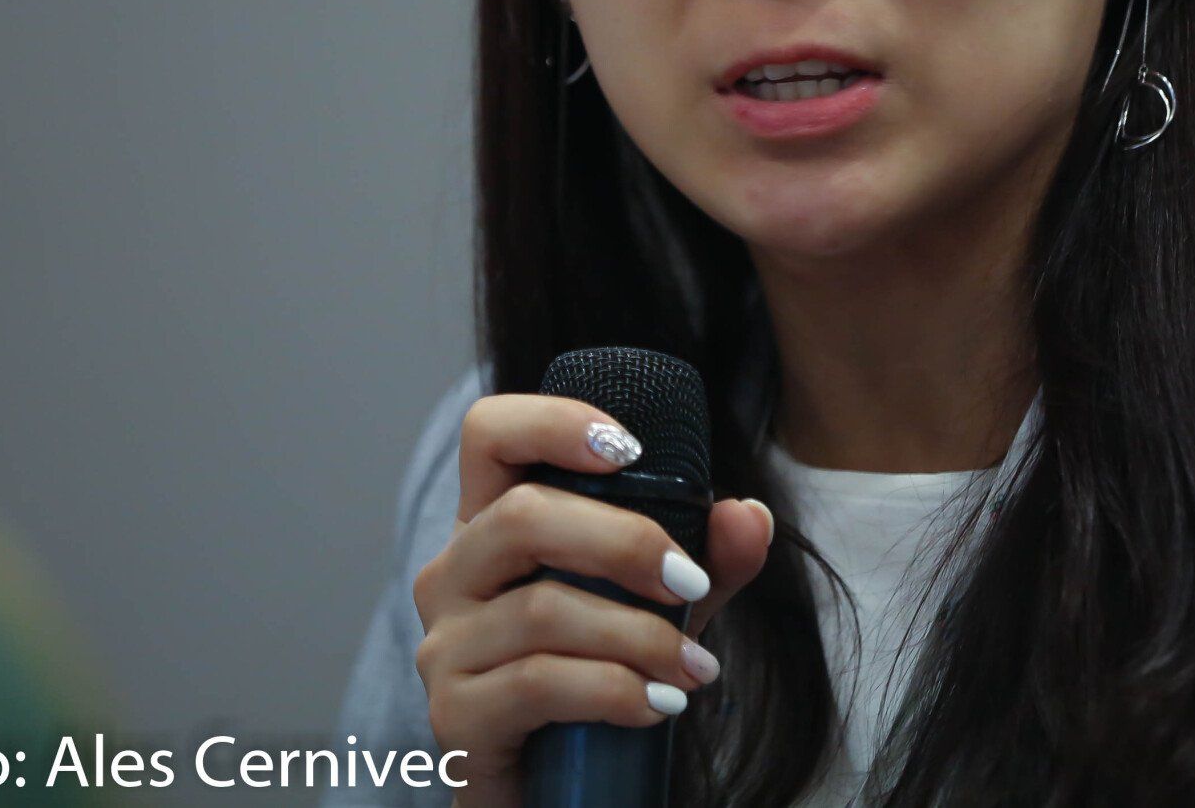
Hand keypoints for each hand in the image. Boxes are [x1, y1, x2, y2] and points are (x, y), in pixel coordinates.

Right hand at [410, 394, 773, 807]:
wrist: (556, 790)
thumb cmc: (598, 676)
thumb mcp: (663, 608)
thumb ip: (709, 560)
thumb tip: (749, 516)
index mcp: (494, 525)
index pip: (490, 435)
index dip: (553, 423)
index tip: (631, 448)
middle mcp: (455, 573)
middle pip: (523, 515)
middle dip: (626, 542)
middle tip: (695, 582)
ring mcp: (445, 645)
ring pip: (542, 609)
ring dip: (639, 635)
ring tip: (695, 668)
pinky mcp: (455, 717)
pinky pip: (538, 685)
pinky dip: (616, 690)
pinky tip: (659, 705)